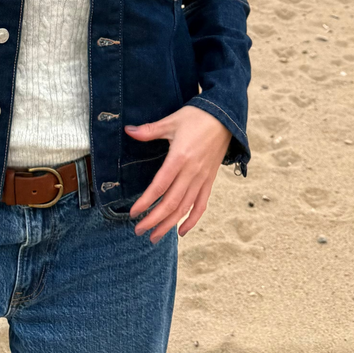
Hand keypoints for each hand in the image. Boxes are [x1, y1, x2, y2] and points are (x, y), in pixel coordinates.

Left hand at [124, 105, 231, 243]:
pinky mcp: (210, 180)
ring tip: (155, 236)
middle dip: (154, 219)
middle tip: (139, 231)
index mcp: (180, 158)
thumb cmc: (197, 117)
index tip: (133, 213)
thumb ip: (149, 130)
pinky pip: (201, 204)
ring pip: (185, 208)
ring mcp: (203, 178)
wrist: (225, 116)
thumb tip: (128, 131)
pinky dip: (192, 220)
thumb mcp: (171, 121)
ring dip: (169, 224)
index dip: (146, 202)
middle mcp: (192, 172)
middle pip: (172, 203)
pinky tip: (181, 231)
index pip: (160, 186)